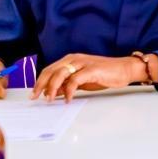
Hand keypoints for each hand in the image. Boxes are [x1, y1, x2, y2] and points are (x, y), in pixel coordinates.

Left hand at [31, 54, 145, 102]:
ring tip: (49, 99)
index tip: (34, 94)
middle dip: (41, 85)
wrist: (124, 69)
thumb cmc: (104, 74)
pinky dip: (68, 91)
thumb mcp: (82, 80)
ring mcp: (82, 63)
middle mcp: (74, 59)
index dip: (39, 82)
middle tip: (35, 97)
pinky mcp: (91, 69)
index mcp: (70, 59)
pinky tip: (67, 99)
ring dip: (52, 88)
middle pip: (51, 71)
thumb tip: (53, 93)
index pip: (49, 69)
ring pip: (59, 74)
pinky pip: (74, 80)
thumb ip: (68, 84)